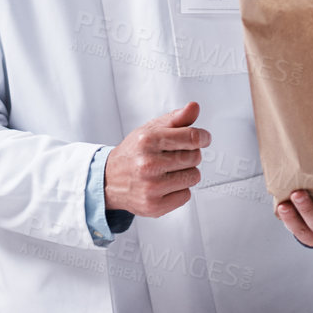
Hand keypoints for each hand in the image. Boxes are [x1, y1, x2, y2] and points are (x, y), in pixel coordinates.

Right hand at [104, 101, 208, 217]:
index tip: (203, 138)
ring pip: (193, 177)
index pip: (192, 138)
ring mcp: (151, 187)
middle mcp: (148, 164)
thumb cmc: (134, 152)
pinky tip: (165, 184)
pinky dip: (180, 190)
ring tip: (169, 170)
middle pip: (195, 157)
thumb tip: (195, 107)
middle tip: (176, 155)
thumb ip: (176, 118)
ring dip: (186, 173)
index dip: (203, 137)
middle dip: (191, 154)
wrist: (109, 179)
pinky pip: (186, 195)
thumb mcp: (151, 129)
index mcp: (148, 140)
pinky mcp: (154, 206)